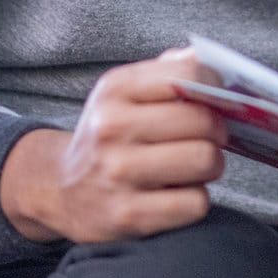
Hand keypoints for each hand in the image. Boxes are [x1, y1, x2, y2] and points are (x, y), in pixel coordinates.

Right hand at [0, 47, 227, 242]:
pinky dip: (196, 200)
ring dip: (211, 165)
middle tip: (208, 138)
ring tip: (194, 165)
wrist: (60, 188)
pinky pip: (196, 203)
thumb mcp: (125, 93)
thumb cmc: (109, 135)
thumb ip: (168, 72)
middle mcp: (112, 128)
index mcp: (116, 89)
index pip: (188, 74)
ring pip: (206, 161)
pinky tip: (177, 194)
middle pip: (204, 121)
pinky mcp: (128, 216)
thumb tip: (211, 60)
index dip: (216, 86)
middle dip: (218, 131)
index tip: (218, 98)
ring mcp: (118, 174)